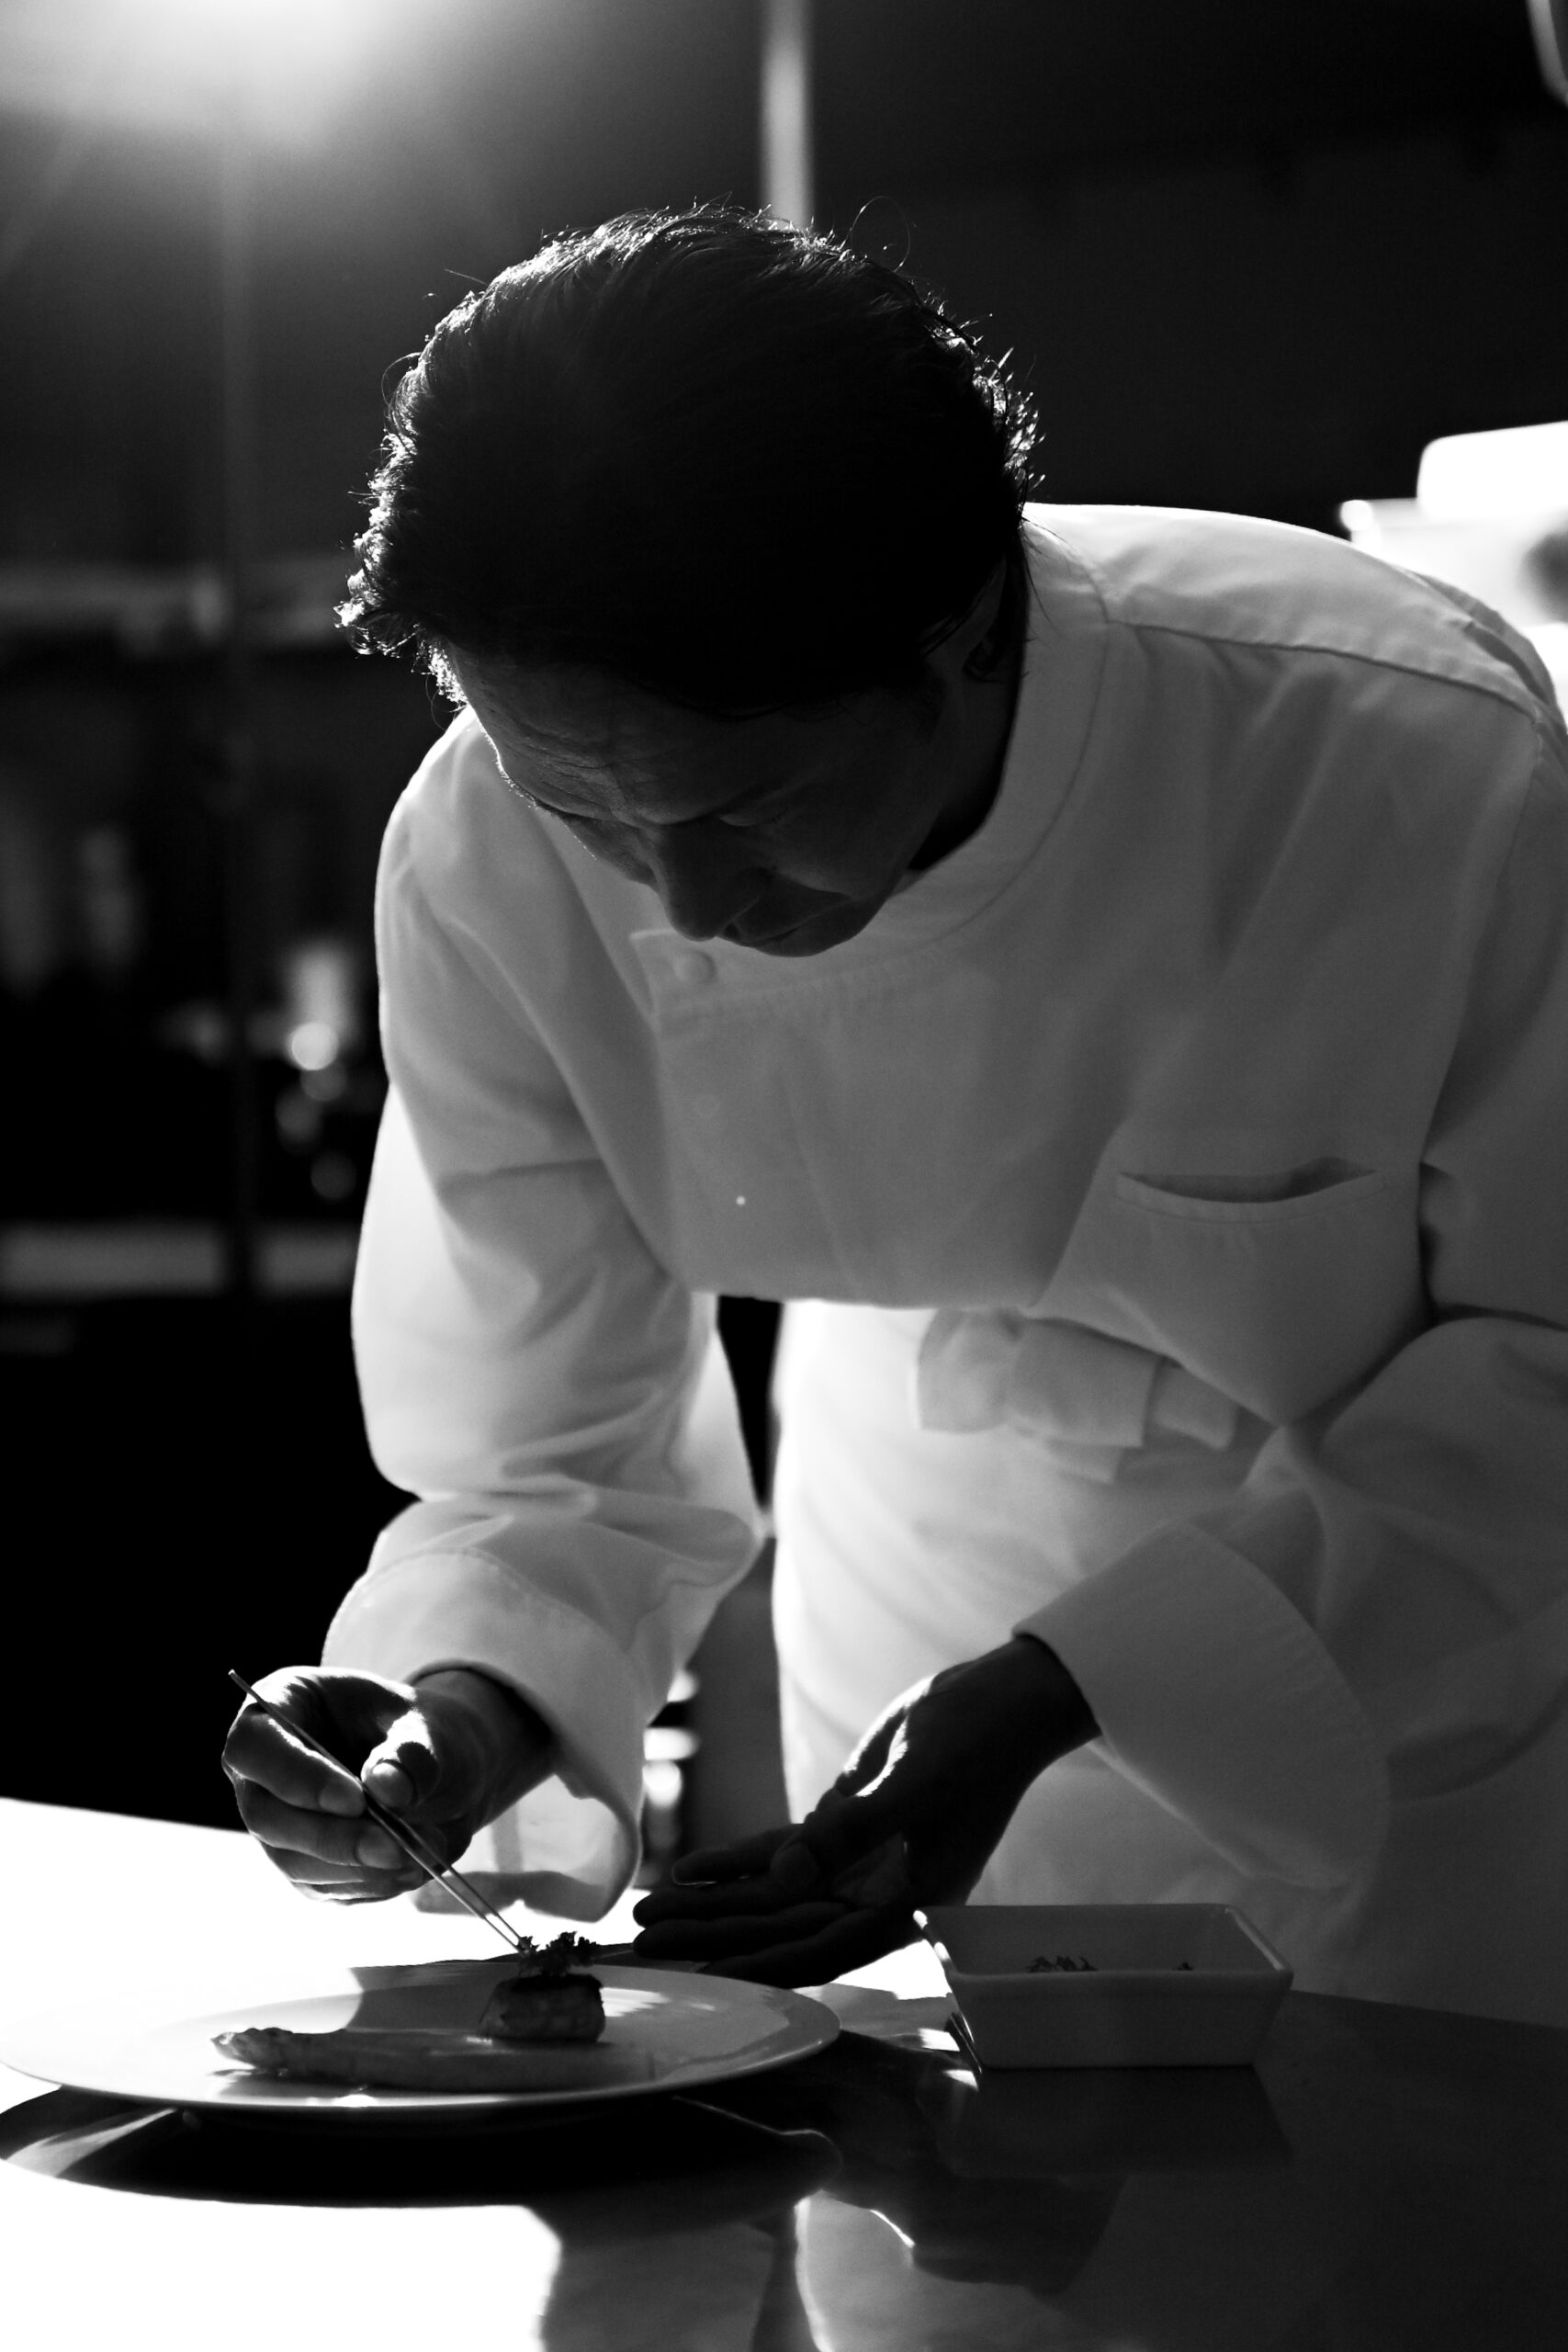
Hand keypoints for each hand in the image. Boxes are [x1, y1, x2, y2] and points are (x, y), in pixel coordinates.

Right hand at [222, 1665, 552, 1903]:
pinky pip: (321, 1885)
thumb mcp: (434, 1726)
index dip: (295, 1777)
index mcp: (283, 1703)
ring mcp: (279, 1819)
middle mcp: (266, 1767)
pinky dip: (367, 1882)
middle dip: (329, 1837)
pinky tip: (408, 1868)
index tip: (355, 1800)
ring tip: (416, 1855)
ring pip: (290, 1860)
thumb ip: (413, 1753)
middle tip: (392, 1847)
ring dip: (354, 1866)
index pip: (254, 1745)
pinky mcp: (303, 1862)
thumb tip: (386, 1790)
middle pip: (264, 1814)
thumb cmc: (427, 1733)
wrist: (444, 1770)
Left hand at [634, 1637, 1095, 1983]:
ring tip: (648, 1916)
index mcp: (907, 1906)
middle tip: (643, 1947)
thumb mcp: (916, 1787)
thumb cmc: (976, 1746)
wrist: (997, 1702)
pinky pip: (778, 1855)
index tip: (702, 1982)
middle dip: (714, 1939)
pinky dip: (734, 1863)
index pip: (823, 1951)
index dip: (761, 1969)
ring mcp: (855, 1866)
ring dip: (713, 1906)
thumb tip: (782, 1879)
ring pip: (772, 1897)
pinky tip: (688, 1869)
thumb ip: (850, 1834)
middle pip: (783, 1930)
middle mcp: (876, 1898)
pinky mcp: (841, 1831)